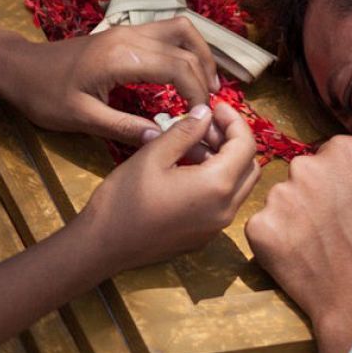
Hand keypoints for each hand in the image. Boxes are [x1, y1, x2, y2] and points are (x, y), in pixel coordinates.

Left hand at [0, 19, 218, 144]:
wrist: (20, 68)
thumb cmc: (45, 95)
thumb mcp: (82, 118)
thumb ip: (123, 128)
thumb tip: (161, 137)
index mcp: (122, 57)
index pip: (178, 68)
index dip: (197, 93)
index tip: (202, 118)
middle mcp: (131, 36)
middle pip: (186, 47)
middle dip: (204, 78)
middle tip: (208, 109)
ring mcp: (129, 30)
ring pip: (181, 30)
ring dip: (200, 55)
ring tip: (207, 86)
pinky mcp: (125, 33)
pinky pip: (168, 32)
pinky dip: (186, 50)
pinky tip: (187, 73)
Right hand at [78, 102, 259, 271]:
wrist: (103, 246)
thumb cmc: (123, 200)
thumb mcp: (153, 155)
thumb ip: (185, 131)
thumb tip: (206, 113)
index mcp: (216, 187)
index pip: (246, 146)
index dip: (234, 121)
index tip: (216, 106)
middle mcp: (225, 210)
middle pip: (249, 166)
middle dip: (232, 141)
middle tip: (205, 125)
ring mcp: (216, 227)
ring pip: (237, 186)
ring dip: (223, 161)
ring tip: (189, 146)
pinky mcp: (204, 236)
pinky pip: (222, 203)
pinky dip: (215, 182)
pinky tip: (186, 170)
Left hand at [245, 137, 351, 343]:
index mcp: (346, 150)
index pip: (327, 155)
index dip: (335, 182)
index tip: (345, 204)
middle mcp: (307, 164)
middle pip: (301, 174)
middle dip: (310, 195)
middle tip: (329, 228)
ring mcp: (280, 196)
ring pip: (280, 202)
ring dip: (291, 219)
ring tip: (317, 248)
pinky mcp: (259, 227)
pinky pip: (263, 228)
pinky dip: (274, 243)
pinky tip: (299, 260)